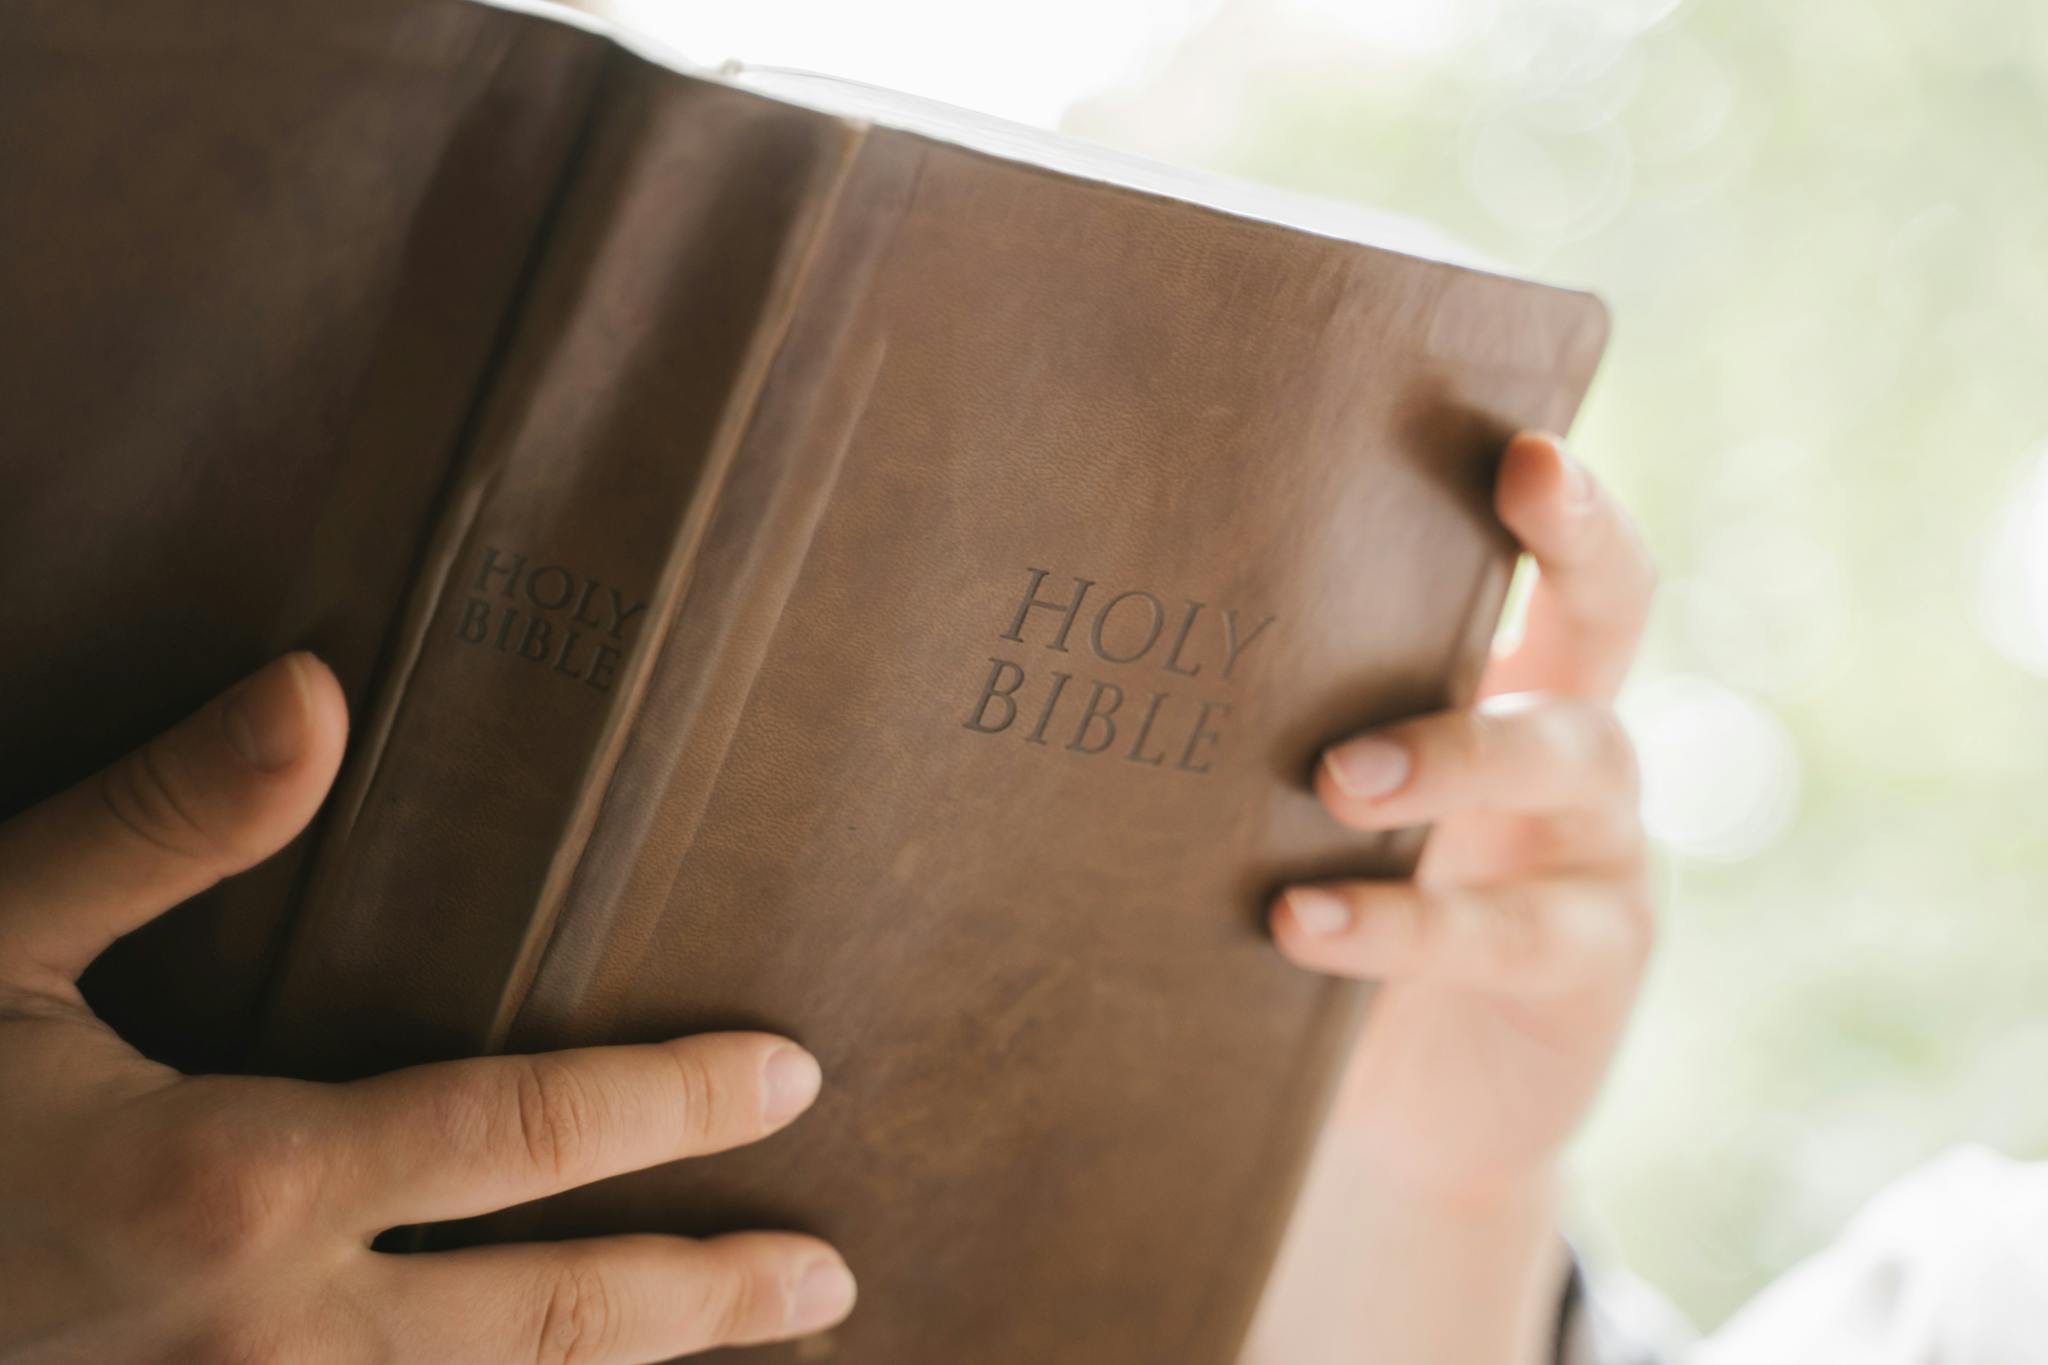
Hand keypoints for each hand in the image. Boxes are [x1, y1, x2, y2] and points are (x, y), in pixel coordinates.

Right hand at [0, 654, 855, 1364]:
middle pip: (553, 1324)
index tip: (789, 1075)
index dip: (674, 1103)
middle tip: (826, 1275)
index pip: (524, 1132)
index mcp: (235, 1187)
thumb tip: (322, 688)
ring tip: (743, 1349)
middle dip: (706, 1294)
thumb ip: (161, 825)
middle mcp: (266, 1343)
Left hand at [1247, 432, 1656, 1363]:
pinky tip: (1301, 925)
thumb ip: (1267, 737)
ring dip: (1453, 750)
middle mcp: (1567, 753)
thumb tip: (1084, 625)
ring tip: (1335, 779)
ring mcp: (1595, 858)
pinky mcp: (1583, 970)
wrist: (1392, 1112)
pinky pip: (1507, 934)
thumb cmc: (1322, 921)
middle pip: (1611, 617)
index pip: (1561, 566)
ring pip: (1572, 758)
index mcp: (1503, 687)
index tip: (1520, 441)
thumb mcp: (1308, 820)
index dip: (1563, 501)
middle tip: (1511, 490)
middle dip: (1573, 542)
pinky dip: (1401, 923)